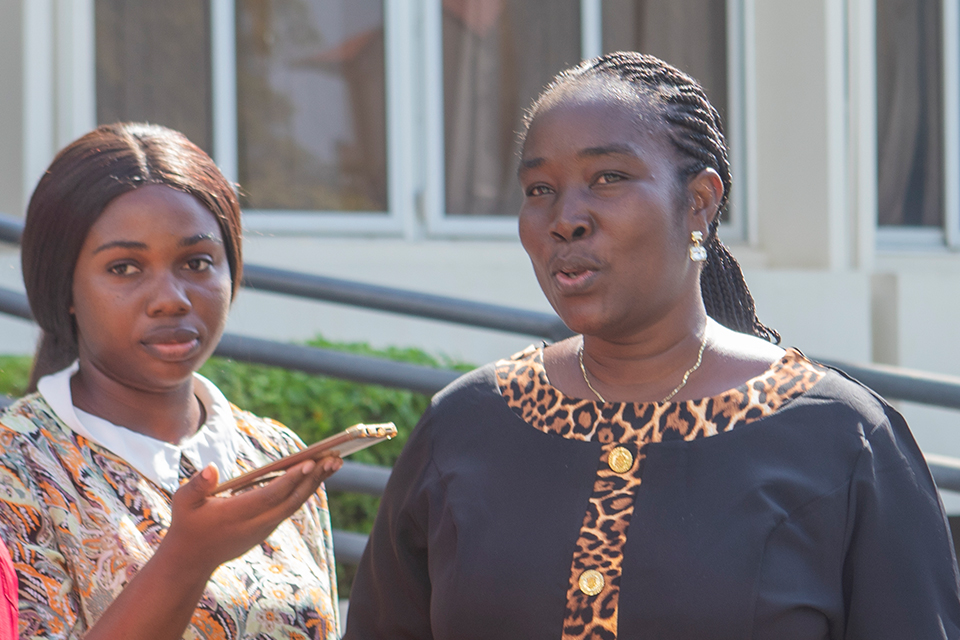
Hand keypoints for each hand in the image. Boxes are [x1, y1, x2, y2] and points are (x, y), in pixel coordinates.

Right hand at [159, 456, 342, 579]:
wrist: (191, 560)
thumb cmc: (187, 525)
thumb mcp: (183, 503)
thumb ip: (197, 485)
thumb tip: (211, 468)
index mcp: (237, 514)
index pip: (271, 495)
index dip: (292, 479)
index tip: (311, 462)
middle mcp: (256, 523)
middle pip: (292, 500)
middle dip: (315, 478)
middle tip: (335, 457)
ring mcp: (264, 528)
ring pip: (295, 504)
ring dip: (316, 483)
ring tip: (335, 462)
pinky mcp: (267, 528)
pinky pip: (291, 507)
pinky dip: (306, 490)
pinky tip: (318, 475)